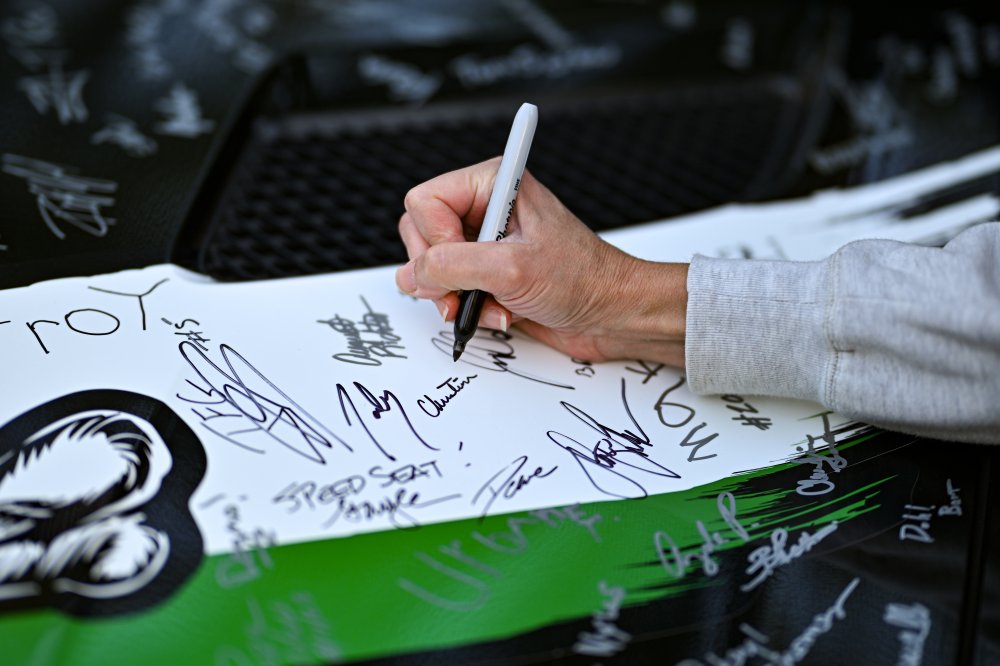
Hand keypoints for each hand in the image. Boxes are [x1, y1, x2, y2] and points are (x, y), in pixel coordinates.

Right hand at [395, 159, 687, 365]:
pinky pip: (449, 290)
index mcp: (493, 184)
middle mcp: (484, 208)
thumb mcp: (513, 269)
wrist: (612, 314)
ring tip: (491, 306)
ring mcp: (484, 243)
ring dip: (454, 296)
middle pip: (420, 234)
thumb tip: (413, 275)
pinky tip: (498, 313)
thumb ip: (454, 266)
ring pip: (430, 267)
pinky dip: (466, 309)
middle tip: (464, 293)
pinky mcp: (487, 274)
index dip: (436, 239)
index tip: (466, 263)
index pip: (424, 201)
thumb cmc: (583, 279)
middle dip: (439, 273)